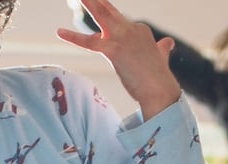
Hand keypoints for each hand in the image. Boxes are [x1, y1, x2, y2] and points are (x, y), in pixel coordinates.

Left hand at [56, 0, 180, 118]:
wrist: (160, 91)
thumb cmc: (159, 78)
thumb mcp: (161, 57)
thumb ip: (162, 48)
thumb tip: (168, 43)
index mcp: (140, 30)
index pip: (118, 22)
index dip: (107, 26)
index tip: (101, 23)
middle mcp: (131, 29)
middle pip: (108, 10)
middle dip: (96, 1)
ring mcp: (122, 38)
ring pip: (101, 15)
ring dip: (89, 2)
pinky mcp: (113, 50)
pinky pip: (88, 42)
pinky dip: (72, 37)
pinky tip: (59, 32)